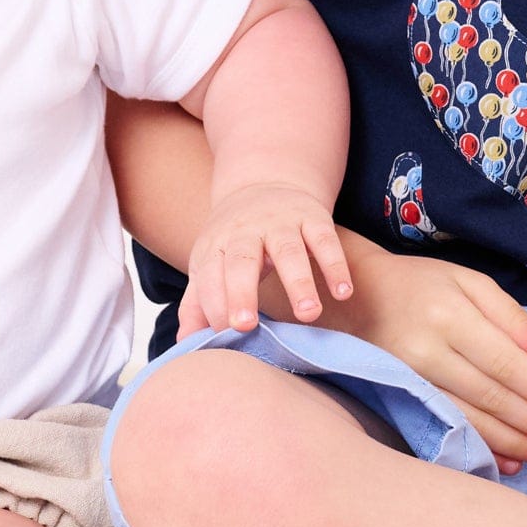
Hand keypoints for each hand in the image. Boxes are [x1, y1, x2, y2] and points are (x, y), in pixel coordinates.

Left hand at [181, 181, 354, 335]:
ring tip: (309, 315)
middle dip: (241, 293)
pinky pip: (325, 240)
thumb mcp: (209, 263)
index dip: (214, 305)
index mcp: (216, 245)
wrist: (264, 183)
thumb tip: (184, 343)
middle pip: (241, 261)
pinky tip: (342, 293)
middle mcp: (246, 231)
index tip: (223, 335)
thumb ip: (197, 303)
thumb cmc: (234, 239)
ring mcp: (281, 222)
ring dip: (299, 283)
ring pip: (289, 251)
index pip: (210, 276)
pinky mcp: (313, 217)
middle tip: (247, 326)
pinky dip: (335, 266)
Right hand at [326, 246, 526, 472]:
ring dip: (515, 443)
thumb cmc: (420, 285)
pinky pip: (447, 430)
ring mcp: (410, 381)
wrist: (352, 299)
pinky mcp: (401, 400)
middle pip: (491, 397)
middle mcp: (427, 352)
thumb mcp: (467, 280)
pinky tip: (509, 462)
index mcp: (449, 315)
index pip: (504, 361)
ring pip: (471, 421)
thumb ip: (510, 315)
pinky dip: (482, 449)